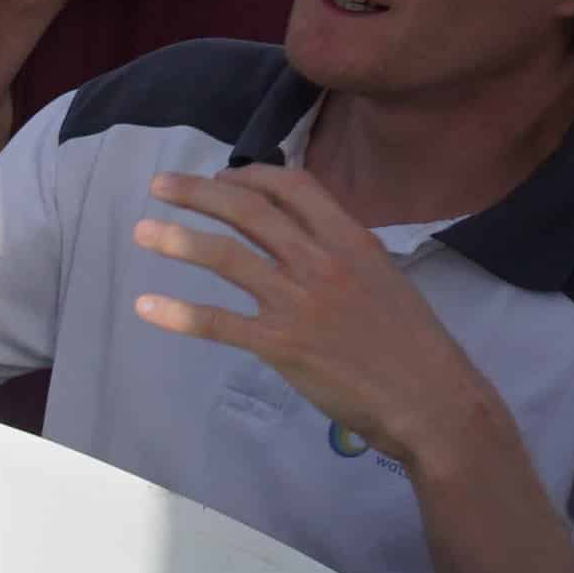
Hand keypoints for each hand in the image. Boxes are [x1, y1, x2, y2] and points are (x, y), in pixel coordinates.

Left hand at [125, 168, 504, 473]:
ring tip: (142, 231)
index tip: (221, 178)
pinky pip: (219, 322)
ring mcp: (299, 301)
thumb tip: (305, 239)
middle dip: (198, 193)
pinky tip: (146, 306)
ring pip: (226, 257)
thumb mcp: (384, 277)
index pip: (294, 187)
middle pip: (249, 211)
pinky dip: (178, 312)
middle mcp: (322, 261)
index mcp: (351, 239)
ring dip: (178, 240)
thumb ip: (342, 254)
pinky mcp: (282, 344)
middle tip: (160, 185)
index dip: (250, 175)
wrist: (431, 397)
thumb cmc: (412, 343)